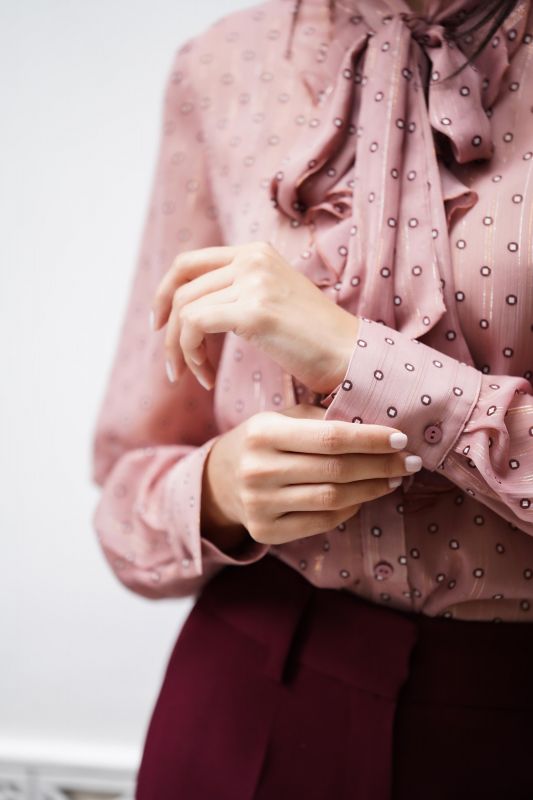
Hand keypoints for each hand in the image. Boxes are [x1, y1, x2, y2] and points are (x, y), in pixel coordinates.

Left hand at [149, 241, 359, 394]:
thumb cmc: (314, 340)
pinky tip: (206, 378)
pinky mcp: (254, 311)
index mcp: (256, 252)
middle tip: (172, 365)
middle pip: (181, 288)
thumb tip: (192, 310)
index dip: (164, 292)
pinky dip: (192, 355)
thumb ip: (238, 293)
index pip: (189, 263)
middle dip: (168, 331)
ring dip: (181, 350)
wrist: (350, 356)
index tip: (159, 324)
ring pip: (184, 309)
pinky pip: (195, 327)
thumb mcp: (272, 301)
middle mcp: (253, 259)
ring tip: (197, 376)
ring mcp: (254, 282)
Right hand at [202, 403, 421, 547]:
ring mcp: (259, 504)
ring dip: (372, 489)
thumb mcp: (284, 419)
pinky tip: (364, 497)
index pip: (331, 437)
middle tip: (409, 461)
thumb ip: (323, 419)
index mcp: (263, 432)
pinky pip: (322, 522)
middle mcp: (258, 470)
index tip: (401, 439)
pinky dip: (350, 509)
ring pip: (333, 499)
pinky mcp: (265, 531)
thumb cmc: (265, 442)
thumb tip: (379, 423)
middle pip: (337, 470)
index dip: (371, 440)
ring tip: (394, 479)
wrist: (220, 480)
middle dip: (381, 465)